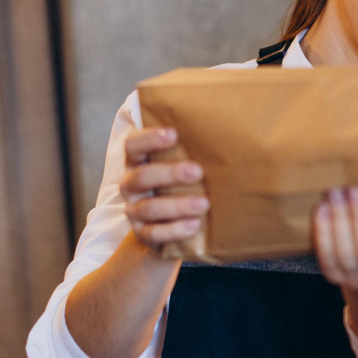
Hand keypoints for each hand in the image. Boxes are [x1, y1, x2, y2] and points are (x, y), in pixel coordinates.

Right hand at [119, 127, 209, 249]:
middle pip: (141, 176)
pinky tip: (195, 225)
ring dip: (177, 205)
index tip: (174, 134)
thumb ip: (192, 148)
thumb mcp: (183, 165)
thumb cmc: (182, 186)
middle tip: (198, 171)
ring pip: (149, 207)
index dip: (149, 138)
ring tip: (204, 204)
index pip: (133, 145)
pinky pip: (154, 234)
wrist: (168, 229)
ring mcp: (134, 211)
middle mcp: (131, 185)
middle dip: (170, 173)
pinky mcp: (143, 234)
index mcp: (138, 162)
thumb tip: (225, 122)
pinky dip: (175, 230)